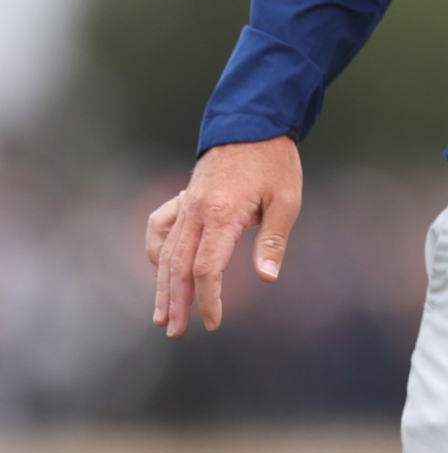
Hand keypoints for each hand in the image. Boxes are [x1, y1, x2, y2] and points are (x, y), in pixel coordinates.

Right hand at [146, 135, 302, 336]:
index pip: (207, 268)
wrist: (254, 122)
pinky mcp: (184, 197)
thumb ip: (272, 239)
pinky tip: (156, 267)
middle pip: (178, 266)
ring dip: (161, 284)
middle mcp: (196, 212)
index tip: (213, 321)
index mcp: (223, 214)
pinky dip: (155, 248)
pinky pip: (160, 226)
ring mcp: (186, 204)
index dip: (208, 298)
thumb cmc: (274, 162)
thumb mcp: (286, 199)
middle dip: (176, 301)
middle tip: (174, 330)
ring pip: (165, 251)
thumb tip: (266, 278)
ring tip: (161, 312)